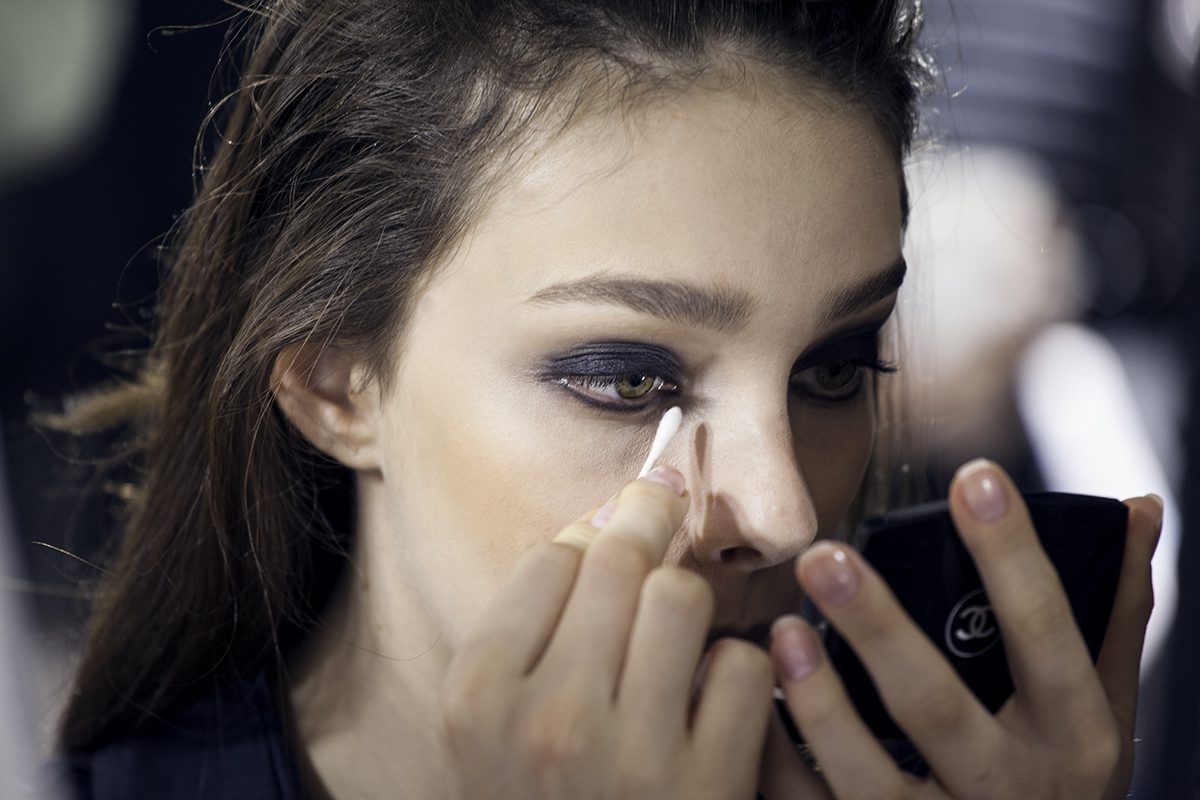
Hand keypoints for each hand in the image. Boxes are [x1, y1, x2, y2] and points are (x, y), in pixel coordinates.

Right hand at [439, 465, 775, 799]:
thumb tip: (602, 519)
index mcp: (479, 698)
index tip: (612, 522)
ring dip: (690, 603)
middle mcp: (549, 720)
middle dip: (649, 520)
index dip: (590, 532)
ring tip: (679, 631)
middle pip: (619, 558)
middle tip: (663, 500)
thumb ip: (530, 628)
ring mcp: (633, 756)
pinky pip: (743, 666)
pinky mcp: (708, 786)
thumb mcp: (495, 726)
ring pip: (683, 597)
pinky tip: (712, 701)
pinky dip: (738, 673)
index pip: (551, 557)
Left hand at [759, 460, 1162, 799]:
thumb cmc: (1061, 778)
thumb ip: (1115, 612)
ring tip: (780, 631)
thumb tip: (1138, 508)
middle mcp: (1009, 792)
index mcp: (1073, 739)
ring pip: (867, 777)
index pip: (1046, 635)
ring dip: (817, 703)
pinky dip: (774, 760)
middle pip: (936, 708)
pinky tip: (745, 698)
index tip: (973, 477)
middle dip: (878, 630)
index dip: (1013, 554)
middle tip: (824, 556)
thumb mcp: (1101, 707)